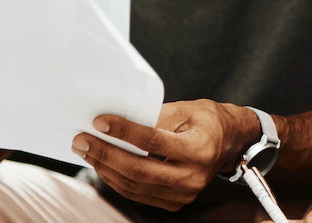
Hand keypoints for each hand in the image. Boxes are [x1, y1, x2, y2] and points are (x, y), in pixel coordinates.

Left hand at [72, 99, 257, 210]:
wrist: (229, 142)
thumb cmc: (207, 121)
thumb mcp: (186, 109)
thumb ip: (155, 116)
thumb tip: (118, 122)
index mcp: (199, 149)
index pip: (153, 141)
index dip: (124, 132)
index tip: (100, 122)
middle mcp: (193, 176)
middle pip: (139, 169)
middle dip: (105, 154)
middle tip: (82, 140)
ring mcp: (184, 194)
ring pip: (134, 185)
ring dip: (105, 168)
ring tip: (87, 151)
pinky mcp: (175, 201)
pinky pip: (138, 194)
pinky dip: (117, 180)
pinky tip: (103, 164)